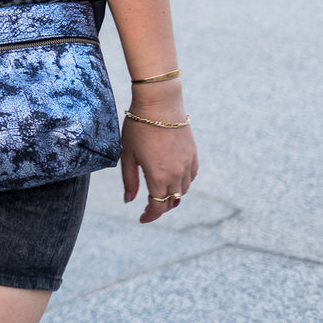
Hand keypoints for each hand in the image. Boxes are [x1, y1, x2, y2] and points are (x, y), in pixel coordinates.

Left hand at [120, 88, 198, 222]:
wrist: (160, 104)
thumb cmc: (138, 128)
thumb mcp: (128, 154)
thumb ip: (129, 180)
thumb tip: (129, 200)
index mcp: (158, 177)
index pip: (157, 206)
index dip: (150, 216)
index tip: (142, 218)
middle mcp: (177, 174)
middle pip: (172, 201)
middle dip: (160, 207)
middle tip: (149, 207)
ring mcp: (187, 164)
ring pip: (183, 190)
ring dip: (173, 195)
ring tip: (160, 194)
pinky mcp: (193, 155)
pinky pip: (191, 176)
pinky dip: (183, 182)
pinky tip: (174, 179)